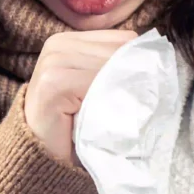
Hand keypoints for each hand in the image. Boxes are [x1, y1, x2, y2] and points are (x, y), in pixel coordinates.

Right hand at [24, 30, 138, 165]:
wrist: (40, 155)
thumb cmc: (72, 122)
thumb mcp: (94, 86)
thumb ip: (114, 67)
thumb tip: (154, 60)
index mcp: (69, 39)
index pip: (122, 39)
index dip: (136, 63)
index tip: (141, 89)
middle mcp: (58, 44)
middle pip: (117, 51)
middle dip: (131, 77)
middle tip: (132, 105)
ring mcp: (53, 60)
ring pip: (110, 66)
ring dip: (119, 90)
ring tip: (115, 112)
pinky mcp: (53, 82)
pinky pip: (96, 83)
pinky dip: (106, 101)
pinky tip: (100, 116)